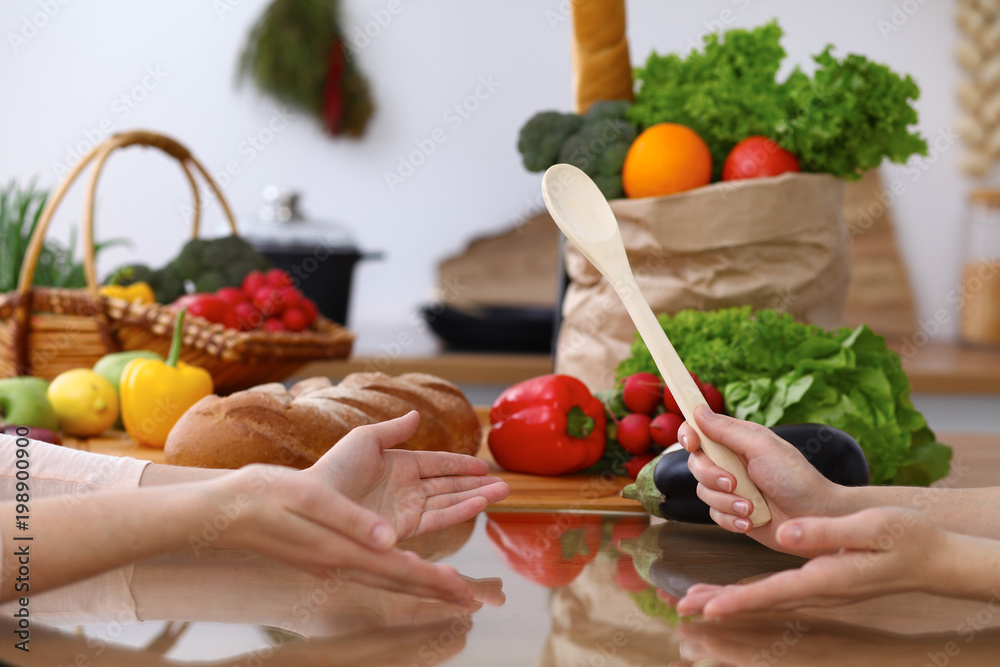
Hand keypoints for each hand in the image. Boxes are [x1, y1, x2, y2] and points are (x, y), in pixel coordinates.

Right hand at [203, 456, 476, 603]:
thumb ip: (354, 521)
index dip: (438, 583)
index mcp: (343, 552)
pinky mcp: (324, 560)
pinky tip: (405, 573)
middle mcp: (341, 566)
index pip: (402, 572)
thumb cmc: (265, 497)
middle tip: (475, 602)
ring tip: (452, 592)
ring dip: (423, 587)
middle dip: (439, 593)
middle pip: (401, 584)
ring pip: (387, 581)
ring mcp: (332, 566)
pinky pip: (372, 574)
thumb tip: (391, 539)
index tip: (468, 593)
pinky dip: (398, 577)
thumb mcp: (312, 499)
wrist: (222, 513)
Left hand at [314, 411, 510, 539]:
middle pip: (450, 485)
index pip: (438, 463)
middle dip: (477, 485)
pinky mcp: (405, 528)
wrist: (315, 502)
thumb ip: (394, 430)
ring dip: (477, 497)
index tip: (483, 465)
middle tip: (505, 484)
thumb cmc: (334, 469)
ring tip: (502, 493)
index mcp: (399, 464)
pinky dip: (461, 511)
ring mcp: (407, 509)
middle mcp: (407, 488)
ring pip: (451, 501)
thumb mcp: (365, 440)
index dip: (461, 464)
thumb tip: (417, 414)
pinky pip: (439, 517)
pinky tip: (479, 504)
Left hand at [676, 507, 948, 616]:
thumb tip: (786, 536)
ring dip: (728, 598)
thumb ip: (826, 533)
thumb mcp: (871, 528)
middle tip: (683, 607)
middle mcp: (819, 590)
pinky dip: (747, 593)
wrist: (930, 558)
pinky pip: (775, 591)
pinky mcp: (819, 583)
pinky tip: (729, 592)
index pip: (776, 592)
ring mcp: (819, 590)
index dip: (741, 601)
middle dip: (721, 603)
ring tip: (692, 601)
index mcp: (829, 578)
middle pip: (761, 601)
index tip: (710, 609)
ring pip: (765, 598)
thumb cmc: (906, 538)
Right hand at [679, 406, 840, 554]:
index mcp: (737, 440)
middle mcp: (731, 462)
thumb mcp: (761, 447)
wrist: (815, 518)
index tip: (691, 443)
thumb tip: (698, 410)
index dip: (689, 435)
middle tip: (734, 483)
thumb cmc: (795, 478)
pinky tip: (750, 521)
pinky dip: (731, 520)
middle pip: (696, 464)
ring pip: (703, 492)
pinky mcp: (733, 512)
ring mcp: (731, 488)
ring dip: (726, 502)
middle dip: (712, 477)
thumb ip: (727, 430)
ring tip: (751, 508)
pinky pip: (715, 515)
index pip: (699, 431)